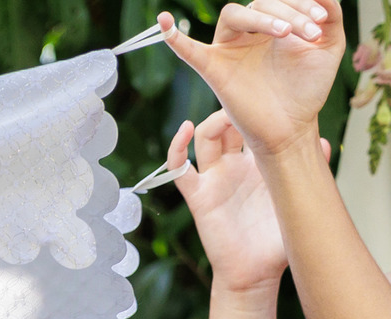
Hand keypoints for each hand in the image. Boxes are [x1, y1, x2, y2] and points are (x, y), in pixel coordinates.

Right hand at [158, 2, 343, 159]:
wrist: (292, 128)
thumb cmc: (308, 88)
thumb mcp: (330, 44)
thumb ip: (331, 13)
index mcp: (273, 25)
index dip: (302, 3)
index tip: (321, 22)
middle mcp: (248, 34)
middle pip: (259, 3)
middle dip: (289, 12)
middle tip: (309, 33)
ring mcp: (228, 51)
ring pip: (235, 14)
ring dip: (263, 17)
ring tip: (286, 33)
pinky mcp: (214, 71)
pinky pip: (189, 51)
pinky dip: (173, 37)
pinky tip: (165, 21)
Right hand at [169, 112, 323, 292]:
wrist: (256, 273)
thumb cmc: (278, 243)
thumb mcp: (300, 202)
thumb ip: (310, 172)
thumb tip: (320, 142)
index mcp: (261, 164)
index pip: (256, 127)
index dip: (259, 109)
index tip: (270, 94)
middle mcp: (236, 167)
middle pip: (229, 126)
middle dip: (235, 109)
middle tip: (246, 101)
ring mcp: (215, 180)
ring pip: (206, 140)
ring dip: (211, 122)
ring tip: (224, 114)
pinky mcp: (199, 196)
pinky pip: (180, 170)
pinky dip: (177, 149)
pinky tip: (185, 131)